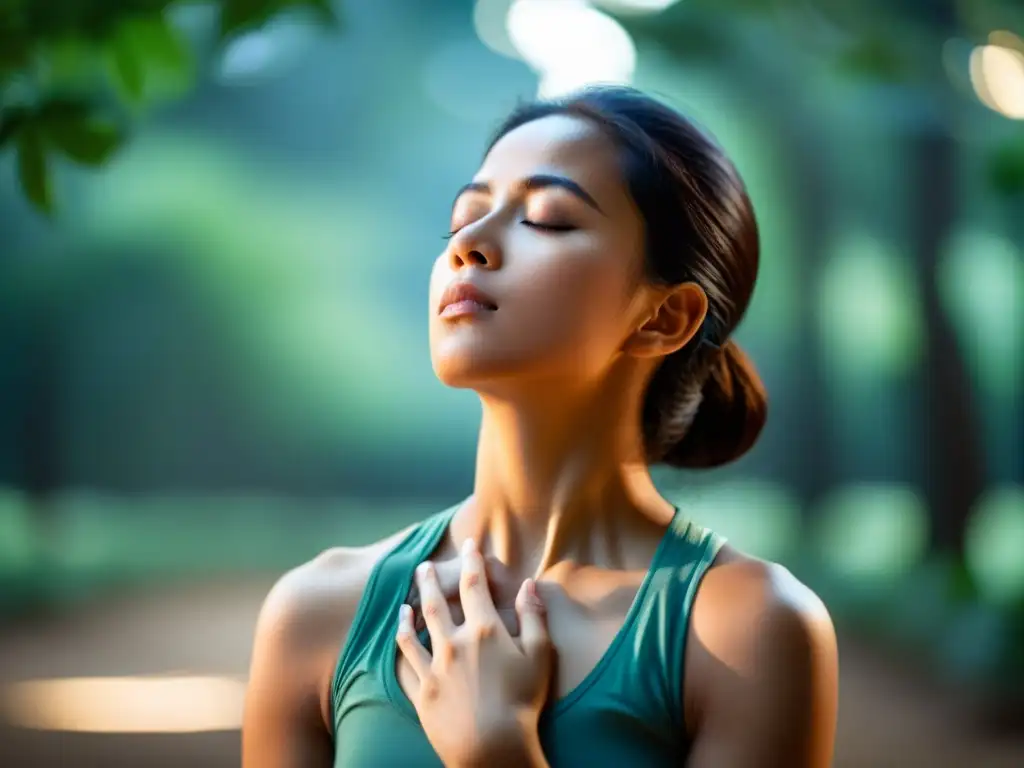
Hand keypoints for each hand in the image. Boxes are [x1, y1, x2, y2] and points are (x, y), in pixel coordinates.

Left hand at [397, 539, 552, 767]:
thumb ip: (534, 616)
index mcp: (484, 630)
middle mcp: (454, 643)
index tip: (468, 544)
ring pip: (414, 631)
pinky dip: (401, 645)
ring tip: (405, 600)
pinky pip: (406, 663)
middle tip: (422, 566)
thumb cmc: (523, 702)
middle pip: (437, 603)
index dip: (471, 561)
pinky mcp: (422, 692)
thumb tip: (529, 584)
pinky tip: (399, 636)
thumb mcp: (540, 656)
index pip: (474, 585)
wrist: (493, 749)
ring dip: (409, 611)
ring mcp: (435, 668)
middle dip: (430, 580)